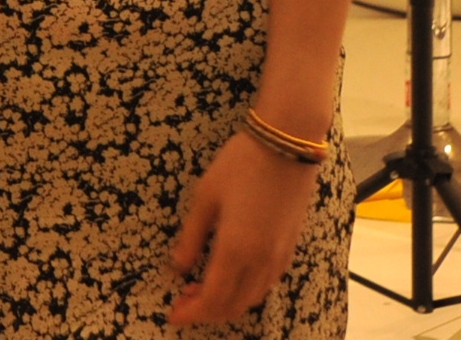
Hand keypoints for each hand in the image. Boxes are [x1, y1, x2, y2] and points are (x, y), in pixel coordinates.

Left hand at [164, 130, 317, 327]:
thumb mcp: (205, 197)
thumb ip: (191, 237)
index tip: (171, 314)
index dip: (191, 313)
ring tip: (201, 289)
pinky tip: (229, 278)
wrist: (287, 145)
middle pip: (233, 306)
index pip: (212, 300)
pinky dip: (245, 293)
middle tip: (182, 301)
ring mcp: (279, 257)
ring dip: (226, 304)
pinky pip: (265, 285)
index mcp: (235, 251)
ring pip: (251, 299)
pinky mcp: (290, 248)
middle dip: (205, 312)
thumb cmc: (240, 165)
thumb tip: (178, 267)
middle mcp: (260, 262)